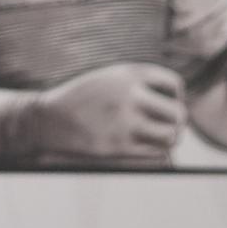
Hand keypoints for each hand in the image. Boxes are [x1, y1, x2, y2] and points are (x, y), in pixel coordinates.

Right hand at [25, 63, 184, 159]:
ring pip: (171, 135)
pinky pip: (156, 153)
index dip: (176, 96)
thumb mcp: (109, 78)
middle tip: (168, 126)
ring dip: (169, 138)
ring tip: (159, 138)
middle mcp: (128, 95)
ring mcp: (123, 121)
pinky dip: (157, 152)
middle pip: (178, 113)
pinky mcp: (117, 146)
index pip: (174, 85)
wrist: (47, 118)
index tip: (166, 103)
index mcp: (128, 74)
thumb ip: (140, 84)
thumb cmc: (83, 99)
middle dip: (177, 121)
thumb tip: (179, 104)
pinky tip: (146, 147)